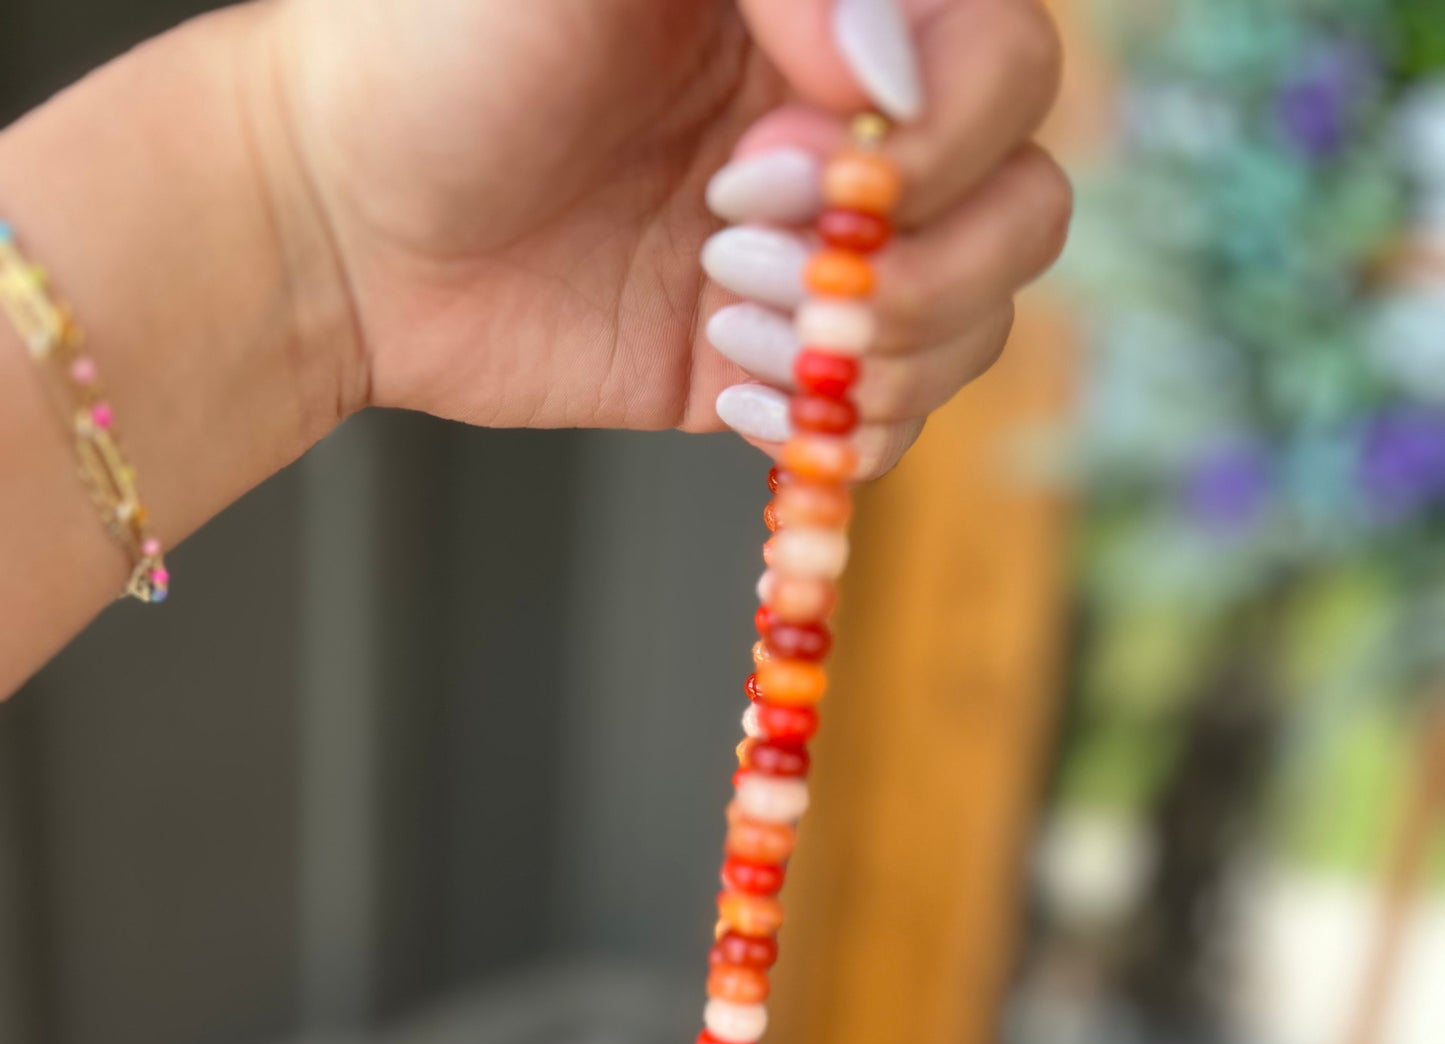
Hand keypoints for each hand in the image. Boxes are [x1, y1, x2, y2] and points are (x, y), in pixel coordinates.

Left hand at [271, 0, 1070, 469]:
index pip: (1006, 50)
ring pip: (981, 309)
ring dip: (867, 339)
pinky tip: (730, 386)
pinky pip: (903, 407)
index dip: (940, 117)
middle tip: (729, 230)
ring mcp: (826, 246)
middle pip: (1026, 188)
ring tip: (719, 307)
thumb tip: (891, 73)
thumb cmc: (435, 45)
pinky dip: (844, 421)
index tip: (788, 135)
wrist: (340, 217)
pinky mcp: (785, 359)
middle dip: (899, 245)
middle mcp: (853, 114)